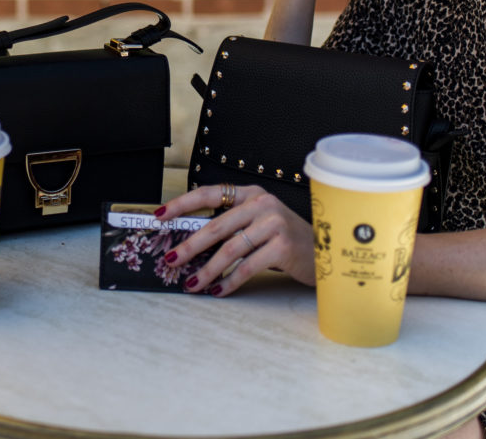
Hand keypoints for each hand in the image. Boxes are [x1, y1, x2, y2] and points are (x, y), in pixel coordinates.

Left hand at [157, 183, 314, 294]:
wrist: (325, 253)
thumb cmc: (285, 241)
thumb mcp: (258, 224)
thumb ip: (232, 227)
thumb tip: (191, 243)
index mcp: (251, 194)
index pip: (210, 193)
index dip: (183, 204)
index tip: (160, 215)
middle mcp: (262, 204)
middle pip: (216, 226)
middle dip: (189, 246)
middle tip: (170, 260)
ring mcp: (274, 223)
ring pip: (229, 249)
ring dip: (207, 270)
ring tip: (191, 284)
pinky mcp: (282, 246)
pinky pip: (247, 266)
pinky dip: (229, 281)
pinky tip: (218, 291)